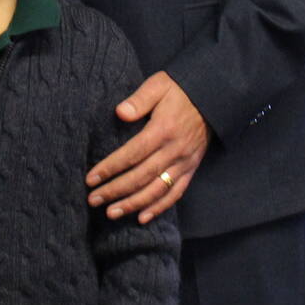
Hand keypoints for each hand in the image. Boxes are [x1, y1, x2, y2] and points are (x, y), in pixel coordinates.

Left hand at [86, 71, 209, 223]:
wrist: (213, 98)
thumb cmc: (180, 90)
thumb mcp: (159, 85)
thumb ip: (139, 100)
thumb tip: (120, 112)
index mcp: (163, 130)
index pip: (132, 154)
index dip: (110, 168)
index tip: (91, 179)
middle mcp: (174, 150)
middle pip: (141, 176)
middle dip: (115, 190)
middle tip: (93, 200)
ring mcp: (184, 163)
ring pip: (156, 190)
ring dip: (133, 204)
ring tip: (111, 213)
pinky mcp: (191, 169)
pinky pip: (175, 193)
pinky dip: (159, 208)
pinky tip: (142, 218)